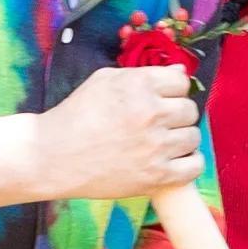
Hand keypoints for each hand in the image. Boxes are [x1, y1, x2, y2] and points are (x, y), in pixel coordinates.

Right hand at [35, 62, 203, 204]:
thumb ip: (143, 73)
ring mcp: (156, 146)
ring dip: (181, 138)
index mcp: (140, 85)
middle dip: (177, 114)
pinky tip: (174, 160)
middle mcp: (151, 113)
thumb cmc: (76, 115)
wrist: (53, 156)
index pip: (181, 82)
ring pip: (194, 136)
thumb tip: (181, 72)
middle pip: (190, 109)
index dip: (172, 90)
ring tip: (163, 142)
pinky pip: (194, 166)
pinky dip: (188, 163)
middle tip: (159, 123)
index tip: (161, 99)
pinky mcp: (156, 176)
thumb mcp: (104, 80)